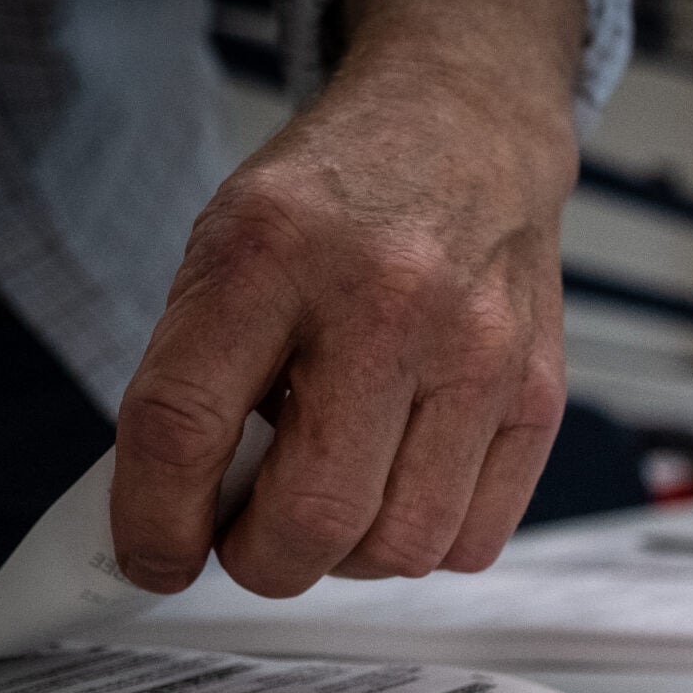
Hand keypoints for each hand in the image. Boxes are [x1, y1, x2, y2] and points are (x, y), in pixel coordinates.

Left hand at [112, 0, 586, 596]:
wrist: (464, 132)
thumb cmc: (339, 204)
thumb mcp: (228, 247)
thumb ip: (194, 375)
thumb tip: (177, 523)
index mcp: (271, 252)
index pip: (185, 425)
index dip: (154, 522)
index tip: (154, 557)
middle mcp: (386, 303)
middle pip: (312, 513)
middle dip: (260, 560)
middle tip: (247, 541)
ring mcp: (478, 354)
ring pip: (400, 546)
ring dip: (346, 556)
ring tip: (331, 501)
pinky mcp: (538, 394)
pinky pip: (472, 539)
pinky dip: (422, 541)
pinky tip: (399, 489)